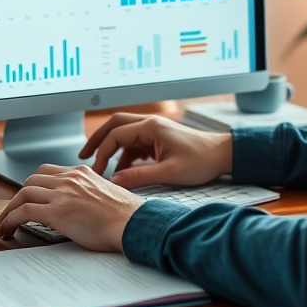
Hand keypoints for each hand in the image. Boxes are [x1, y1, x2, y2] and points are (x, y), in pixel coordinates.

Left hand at [0, 164, 144, 251]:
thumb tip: (83, 205)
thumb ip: (91, 193)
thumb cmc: (127, 215)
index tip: (29, 198)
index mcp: (82, 173)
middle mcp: (70, 179)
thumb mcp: (108, 193)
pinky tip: (8, 229)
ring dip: (10, 209)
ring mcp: (62, 194)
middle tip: (14, 211)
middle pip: (32, 180)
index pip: (48, 172)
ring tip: (5, 224)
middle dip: (20, 196)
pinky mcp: (56, 212)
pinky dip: (11, 219)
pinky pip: (23, 211)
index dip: (35, 185)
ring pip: (23, 193)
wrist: (133, 223)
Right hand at [80, 113, 232, 189]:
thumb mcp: (168, 173)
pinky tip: (122, 170)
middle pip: (115, 125)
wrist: (223, 155)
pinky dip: (125, 155)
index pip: (116, 134)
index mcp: (151, 127)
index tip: (95, 169)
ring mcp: (155, 131)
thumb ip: (139, 176)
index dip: (102, 152)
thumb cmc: (201, 160)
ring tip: (100, 166)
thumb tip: (114, 181)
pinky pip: (135, 143)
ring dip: (111, 148)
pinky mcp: (159, 139)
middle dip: (98, 140)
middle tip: (84, 155)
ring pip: (125, 134)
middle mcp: (151, 124)